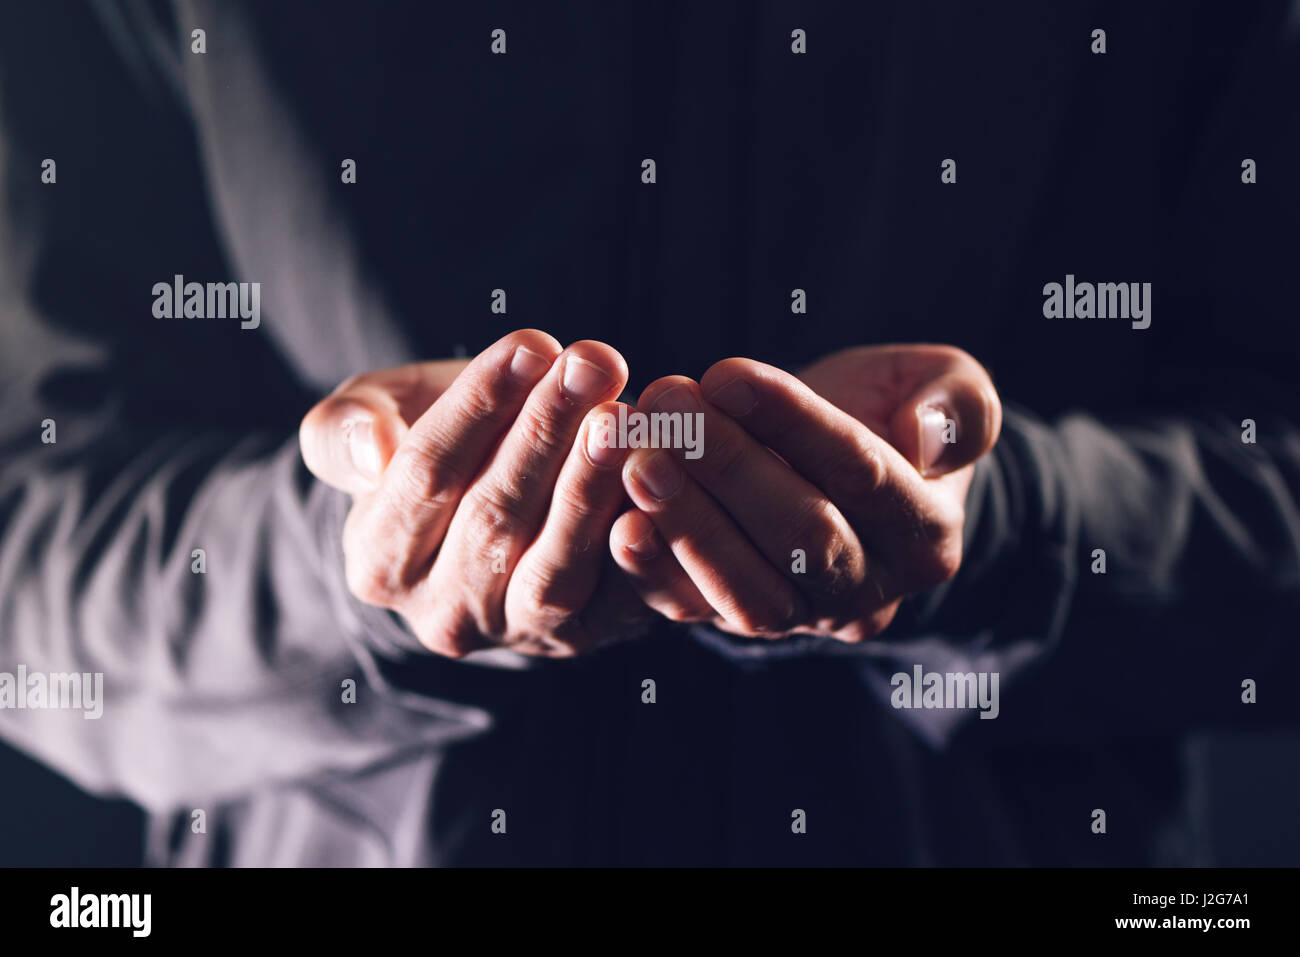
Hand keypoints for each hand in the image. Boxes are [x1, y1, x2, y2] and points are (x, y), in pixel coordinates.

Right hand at [300, 330, 653, 657]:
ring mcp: (519, 634)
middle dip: (547, 432)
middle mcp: (444, 613)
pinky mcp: (589, 635)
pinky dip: (645, 547)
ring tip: (625, 416)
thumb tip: (374, 453)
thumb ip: (345, 428)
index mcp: (379, 561)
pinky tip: (664, 481)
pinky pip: (622, 600)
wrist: (484, 509)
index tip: (530, 343)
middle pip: (495, 517)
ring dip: (594, 488)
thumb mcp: (370, 418)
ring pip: (556, 567)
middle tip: (593, 362)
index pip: (425, 477)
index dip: (478, 408)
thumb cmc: (426, 444)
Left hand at [609, 344, 1001, 641]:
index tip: (726, 373)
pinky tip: (617, 524)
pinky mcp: (734, 619)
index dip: (795, 424)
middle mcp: (869, 591)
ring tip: (636, 456)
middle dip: (728, 471)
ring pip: (748, 592)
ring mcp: (800, 618)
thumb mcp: (950, 388)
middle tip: (665, 408)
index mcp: (926, 534)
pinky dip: (654, 573)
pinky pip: (694, 610)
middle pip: (803, 541)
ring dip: (687, 524)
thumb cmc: (896, 413)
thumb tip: (927, 435)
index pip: (863, 476)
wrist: (846, 464)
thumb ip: (959, 408)